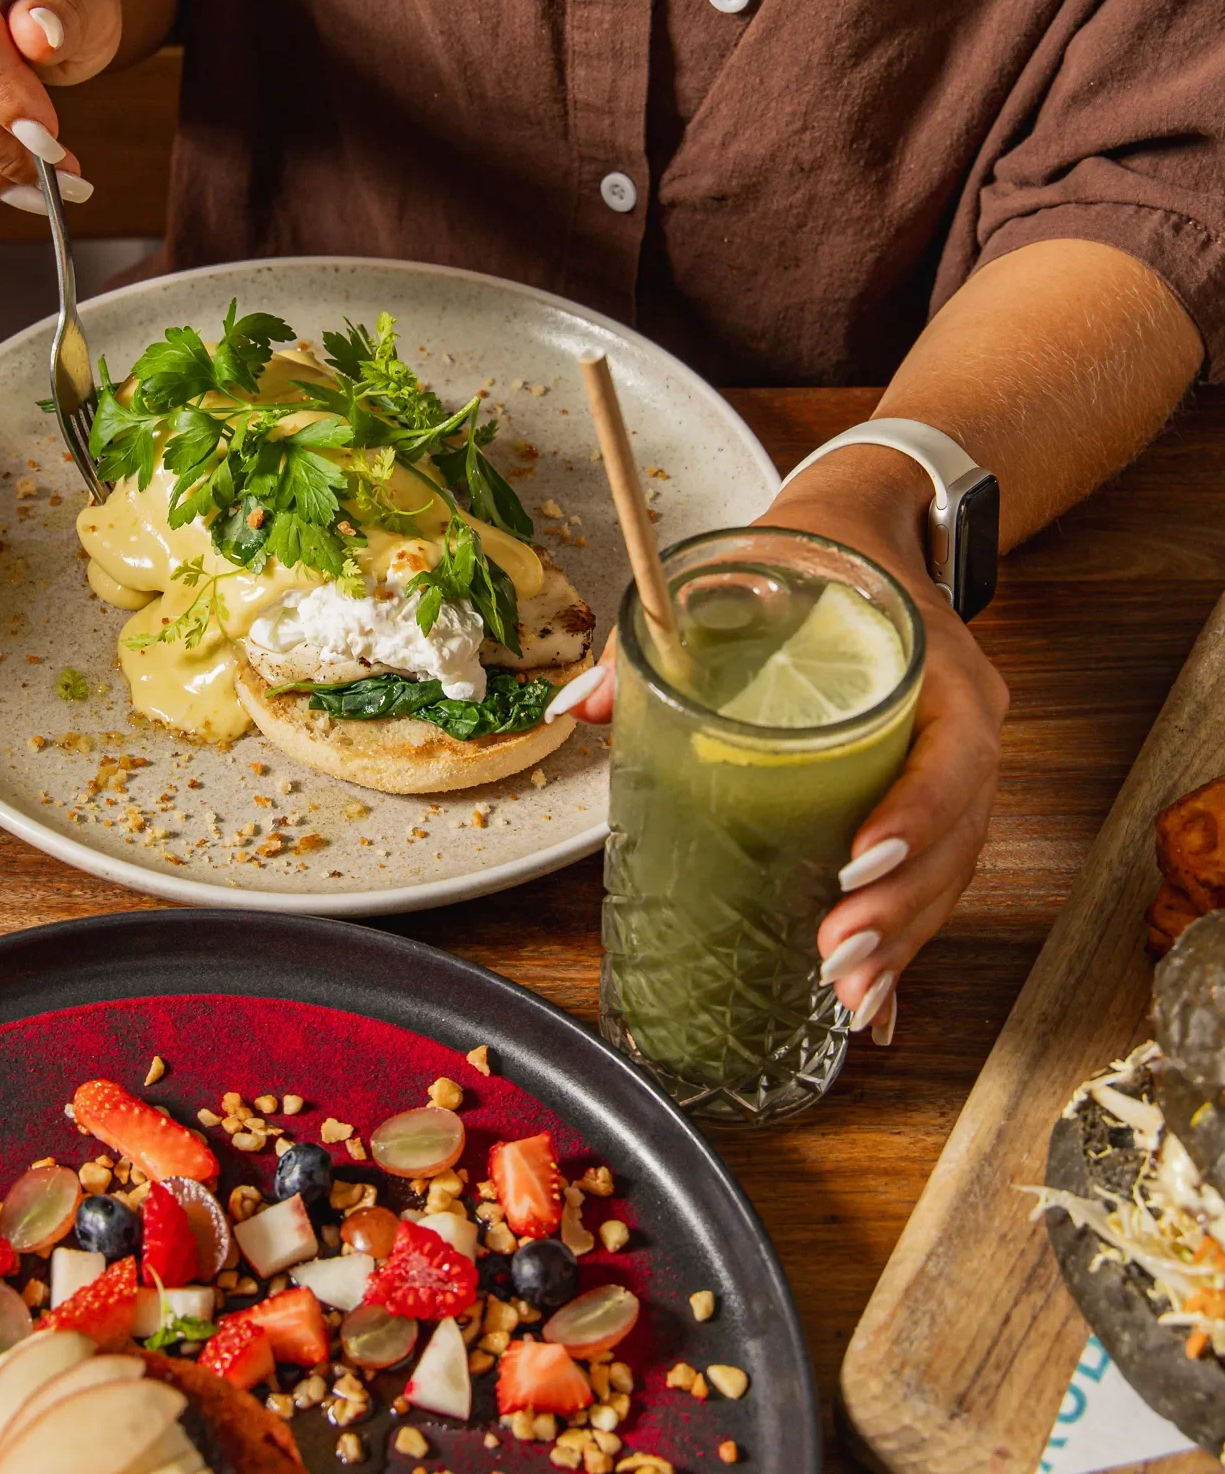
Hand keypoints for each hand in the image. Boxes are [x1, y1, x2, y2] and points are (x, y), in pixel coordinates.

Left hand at [565, 447, 1008, 1042]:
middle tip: (838, 960)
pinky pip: (931, 878)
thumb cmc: (811, 558)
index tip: (858, 864)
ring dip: (902, 943)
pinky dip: (903, 942)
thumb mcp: (743, 571)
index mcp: (934, 666)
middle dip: (900, 910)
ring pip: (948, 871)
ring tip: (850, 1000)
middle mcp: (960, 724)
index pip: (954, 753)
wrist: (866, 534)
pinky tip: (876, 1007)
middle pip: (957, 835)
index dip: (918, 813)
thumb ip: (659, 636)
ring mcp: (953, 768)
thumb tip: (580, 705)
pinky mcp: (932, 799)